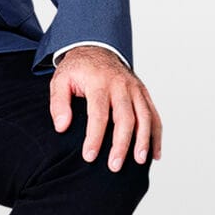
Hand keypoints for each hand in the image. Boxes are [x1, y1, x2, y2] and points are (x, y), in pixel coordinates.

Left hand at [48, 46, 161, 170]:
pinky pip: (153, 114)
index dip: (94, 136)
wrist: (96, 48)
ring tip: (139, 161)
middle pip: (125, 117)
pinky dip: (156, 134)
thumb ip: (58, 103)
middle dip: (121, 144)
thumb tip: (62, 127)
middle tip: (114, 166)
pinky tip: (155, 154)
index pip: (98, 113)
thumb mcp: (60, 80)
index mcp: (99, 82)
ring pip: (144, 116)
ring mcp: (135, 88)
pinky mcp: (143, 92)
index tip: (89, 156)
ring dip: (143, 140)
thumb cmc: (77, 69)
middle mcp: (120, 84)